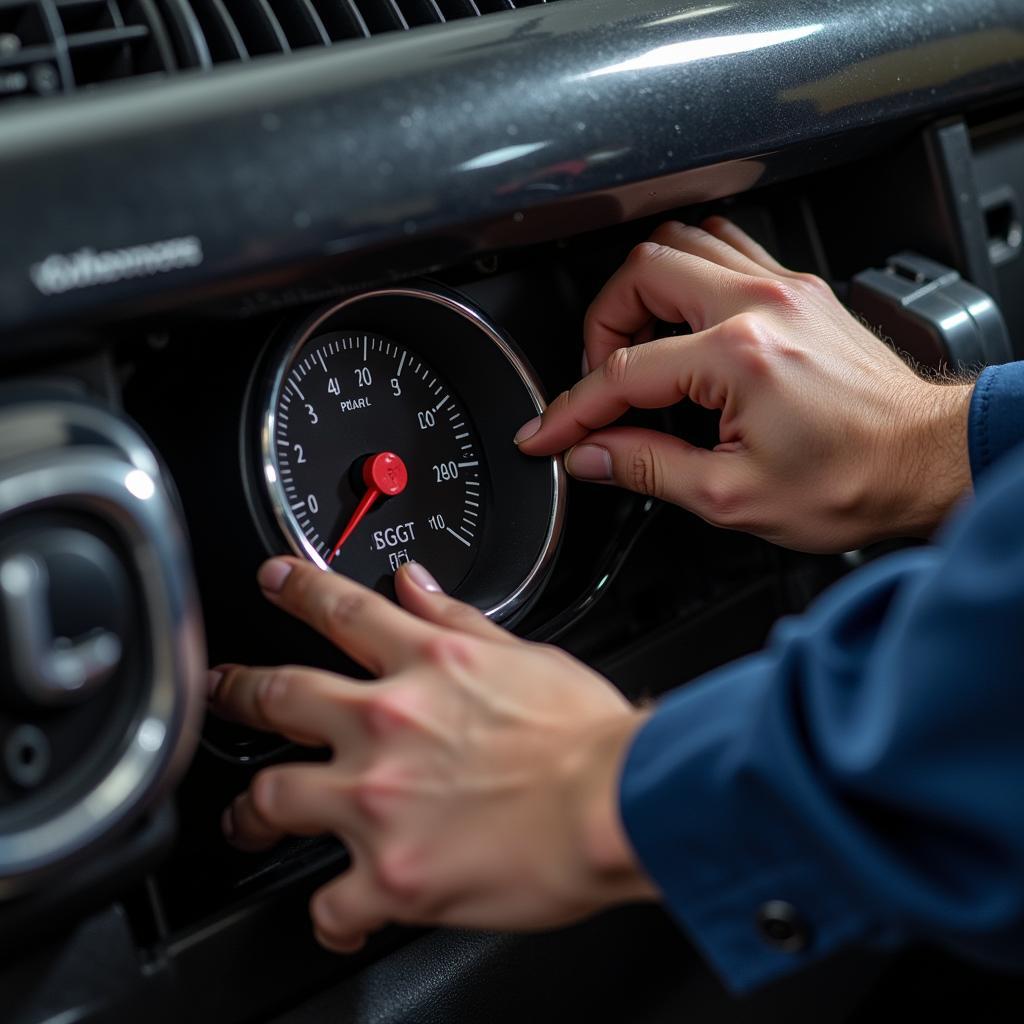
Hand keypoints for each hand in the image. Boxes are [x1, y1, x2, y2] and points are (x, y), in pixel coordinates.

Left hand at [209, 559, 654, 951]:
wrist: (615, 804)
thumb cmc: (586, 736)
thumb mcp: (523, 653)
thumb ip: (456, 618)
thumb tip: (415, 583)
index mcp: (424, 665)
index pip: (338, 609)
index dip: (294, 589)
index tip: (271, 582)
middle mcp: (387, 723)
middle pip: (278, 697)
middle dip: (239, 694)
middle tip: (225, 694)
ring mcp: (379, 800)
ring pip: (272, 800)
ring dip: (252, 813)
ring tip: (249, 820)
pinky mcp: (391, 873)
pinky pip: (331, 905)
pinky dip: (330, 916)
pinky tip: (337, 918)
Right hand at [515, 218, 973, 552]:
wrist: (928, 462)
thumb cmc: (855, 480)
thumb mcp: (733, 495)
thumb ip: (648, 468)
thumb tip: (591, 457)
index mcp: (737, 356)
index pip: (622, 371)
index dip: (573, 409)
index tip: (550, 434)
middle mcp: (759, 304)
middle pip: (640, 272)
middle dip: (598, 326)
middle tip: (598, 381)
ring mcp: (783, 288)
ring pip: (683, 242)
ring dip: (641, 289)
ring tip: (634, 344)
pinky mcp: (800, 291)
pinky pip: (726, 246)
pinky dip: (688, 272)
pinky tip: (682, 315)